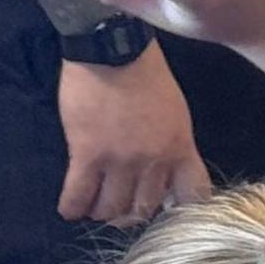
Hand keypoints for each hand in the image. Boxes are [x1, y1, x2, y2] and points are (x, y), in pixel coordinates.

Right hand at [56, 43, 208, 225]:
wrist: (113, 51)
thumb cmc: (146, 75)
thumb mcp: (175, 112)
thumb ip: (172, 145)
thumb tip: (163, 172)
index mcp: (180, 147)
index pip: (194, 195)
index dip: (180, 209)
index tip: (166, 209)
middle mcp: (154, 160)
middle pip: (144, 208)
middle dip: (131, 213)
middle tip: (119, 208)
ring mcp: (120, 160)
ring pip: (111, 208)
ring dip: (101, 212)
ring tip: (94, 205)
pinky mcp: (87, 155)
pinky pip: (79, 197)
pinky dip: (73, 207)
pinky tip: (71, 208)